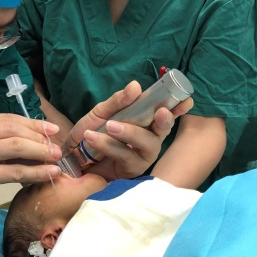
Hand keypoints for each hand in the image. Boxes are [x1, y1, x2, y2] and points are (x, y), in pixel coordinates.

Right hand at [0, 114, 61, 221]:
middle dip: (39, 138)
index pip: (7, 119)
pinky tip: (49, 174)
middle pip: (13, 130)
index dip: (33, 124)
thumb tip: (41, 139)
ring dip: (40, 152)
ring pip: (15, 147)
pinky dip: (35, 172)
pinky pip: (14, 171)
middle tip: (57, 148)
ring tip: (56, 158)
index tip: (52, 130)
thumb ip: (3, 142)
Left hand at [61, 81, 193, 180]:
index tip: (186, 100)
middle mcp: (149, 138)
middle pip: (163, 130)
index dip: (178, 107)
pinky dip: (109, 145)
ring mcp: (142, 156)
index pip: (166, 113)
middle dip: (164, 121)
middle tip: (161, 112)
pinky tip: (92, 137)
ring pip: (147, 144)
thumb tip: (136, 86)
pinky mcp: (131, 171)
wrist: (70, 156)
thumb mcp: (101, 112)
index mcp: (145, 121)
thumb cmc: (91, 132)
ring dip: (129, 133)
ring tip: (109, 125)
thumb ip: (118, 101)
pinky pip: (125, 157)